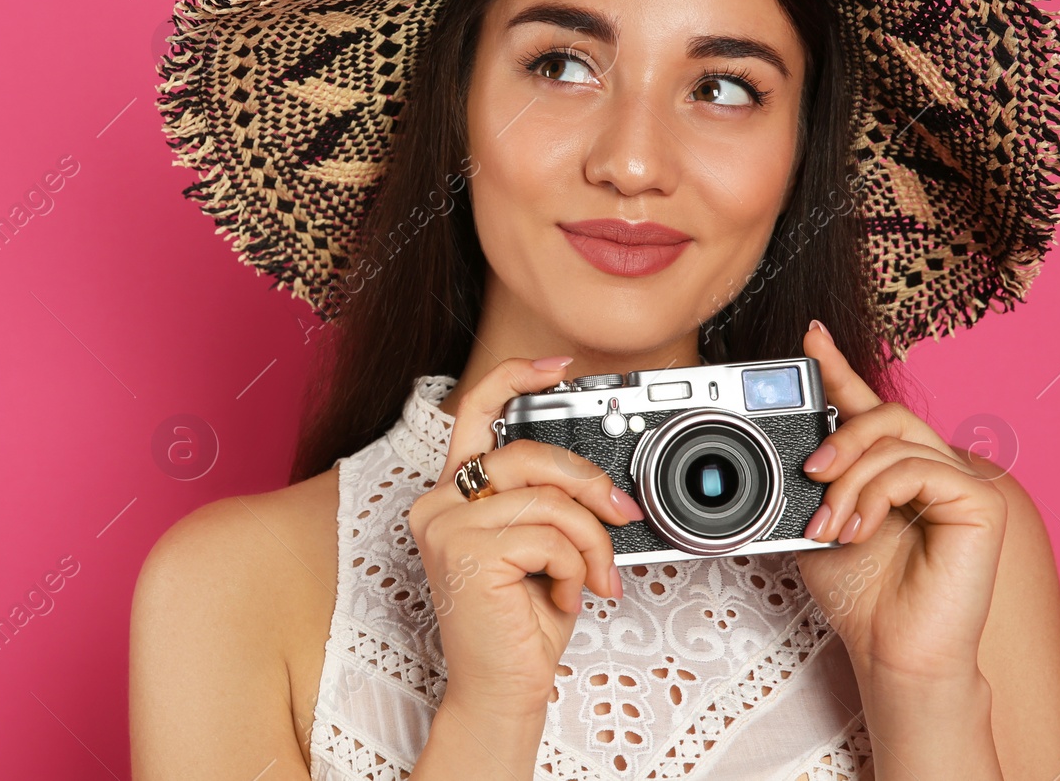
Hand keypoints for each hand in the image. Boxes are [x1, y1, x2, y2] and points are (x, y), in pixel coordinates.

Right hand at [407, 355, 646, 715]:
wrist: (501, 690)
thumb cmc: (521, 623)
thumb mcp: (541, 547)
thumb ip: (551, 503)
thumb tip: (603, 483)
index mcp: (453, 494)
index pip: (475, 412)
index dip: (516, 378)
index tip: (559, 368)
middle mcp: (439, 503)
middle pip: (528, 453)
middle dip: (589, 482)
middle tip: (620, 515)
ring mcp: (446, 525)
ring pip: (548, 498)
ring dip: (590, 541)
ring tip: (591, 578)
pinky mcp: (465, 551)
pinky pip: (549, 536)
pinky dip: (575, 568)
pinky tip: (564, 597)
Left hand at [793, 321, 1007, 682]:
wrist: (891, 651)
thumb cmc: (861, 597)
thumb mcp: (818, 522)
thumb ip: (813, 480)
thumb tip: (789, 448)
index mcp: (892, 469)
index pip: (868, 405)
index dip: (839, 367)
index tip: (809, 336)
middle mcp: (930, 467)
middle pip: (884, 412)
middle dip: (838, 435)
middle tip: (810, 474)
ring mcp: (961, 482)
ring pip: (895, 439)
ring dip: (849, 479)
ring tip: (831, 524)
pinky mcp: (981, 503)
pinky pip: (918, 467)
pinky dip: (877, 494)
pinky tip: (861, 530)